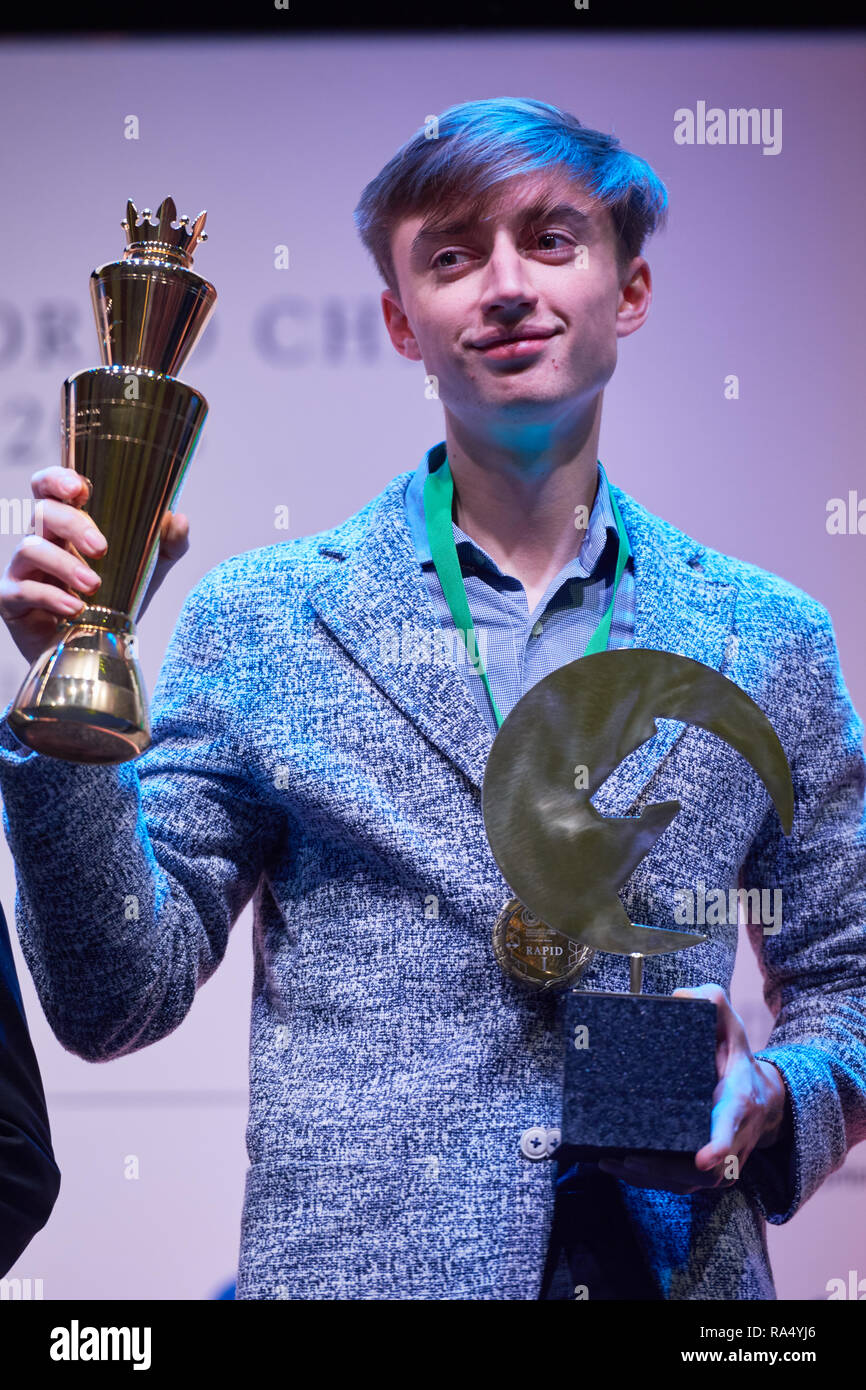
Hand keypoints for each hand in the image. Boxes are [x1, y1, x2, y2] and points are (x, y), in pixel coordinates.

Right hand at [0, 466, 188, 664]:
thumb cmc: (114, 599)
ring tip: (94, 585)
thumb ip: (167, 544)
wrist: (95, 650)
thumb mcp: (148, 569)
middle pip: (43, 512)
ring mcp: (22, 568)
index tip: (80, 489)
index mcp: (65, 524)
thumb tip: (179, 519)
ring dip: (64, 564)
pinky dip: (50, 597)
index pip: (48, 487)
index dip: (57, 479)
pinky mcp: (11, 598)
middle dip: (72, 524)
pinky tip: (75, 608)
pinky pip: (22, 589)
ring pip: (30, 548)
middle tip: (102, 548)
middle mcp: (40, 539)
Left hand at [597, 983, 787, 1194]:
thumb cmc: (738, 1059)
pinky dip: (649, 1179)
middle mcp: (736, 1139)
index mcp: (740, 1103)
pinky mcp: (711, 1173)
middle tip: (628, 1157)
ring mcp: (725, 1162)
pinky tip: (618, 1166)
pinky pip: (681, 1184)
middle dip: (666, 1168)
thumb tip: (679, 995)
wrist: (765, 1099)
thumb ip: (713, 1003)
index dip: (719, 1146)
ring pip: (689, 1182)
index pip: (732, 1128)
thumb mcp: (731, 1026)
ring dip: (650, 1177)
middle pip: (705, 1170)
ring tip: (613, 1161)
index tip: (703, 1157)